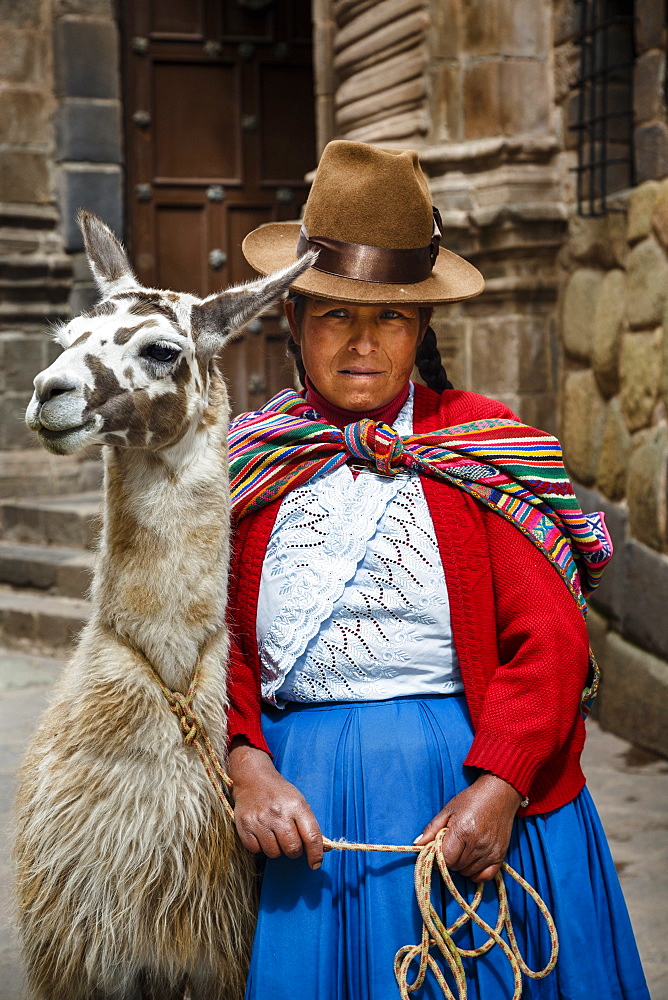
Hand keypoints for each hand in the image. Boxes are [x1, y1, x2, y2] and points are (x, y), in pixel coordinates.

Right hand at [228, 739, 323, 869]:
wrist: (254, 779)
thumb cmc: (280, 794)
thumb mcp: (299, 802)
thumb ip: (310, 826)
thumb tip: (322, 851)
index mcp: (296, 806)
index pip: (311, 837)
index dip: (316, 854)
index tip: (315, 864)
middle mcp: (279, 813)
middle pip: (292, 849)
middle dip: (294, 851)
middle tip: (290, 842)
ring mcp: (260, 820)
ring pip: (274, 853)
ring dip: (276, 849)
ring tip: (274, 835)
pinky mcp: (245, 826)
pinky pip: (256, 850)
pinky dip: (259, 846)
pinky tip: (261, 833)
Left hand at [413, 773, 521, 881]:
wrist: (499, 793)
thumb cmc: (471, 799)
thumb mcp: (448, 810)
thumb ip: (432, 829)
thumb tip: (417, 844)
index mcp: (462, 831)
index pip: (445, 858)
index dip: (438, 857)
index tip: (438, 850)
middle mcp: (477, 844)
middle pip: (456, 867)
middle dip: (449, 860)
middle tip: (451, 847)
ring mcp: (490, 851)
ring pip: (468, 872)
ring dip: (461, 866)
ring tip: (462, 850)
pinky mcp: (500, 855)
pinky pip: (485, 876)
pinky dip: (476, 873)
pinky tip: (472, 861)